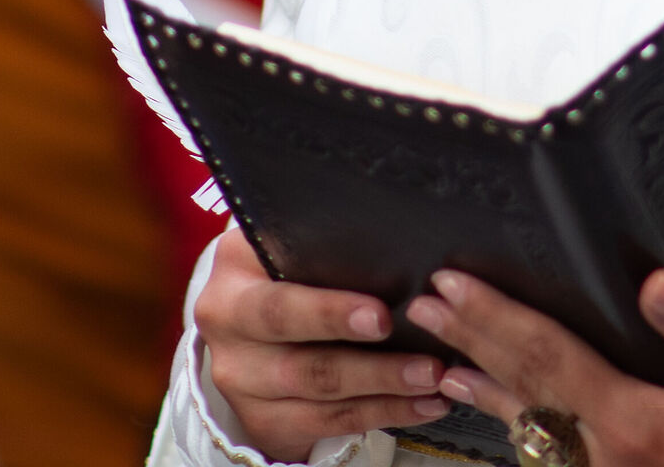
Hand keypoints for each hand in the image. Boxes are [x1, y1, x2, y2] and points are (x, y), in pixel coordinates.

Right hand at [196, 226, 450, 459]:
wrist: (246, 312)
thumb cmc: (283, 262)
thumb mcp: (285, 243)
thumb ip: (324, 243)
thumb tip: (399, 239)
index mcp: (232, 286)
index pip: (280, 306)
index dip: (330, 314)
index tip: (382, 316)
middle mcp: (230, 342)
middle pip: (304, 365)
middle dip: (372, 367)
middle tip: (427, 364)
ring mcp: (244, 388)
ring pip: (322, 400)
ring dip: (386, 393)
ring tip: (433, 381)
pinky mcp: (265, 421)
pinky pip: (330, 424)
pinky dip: (382, 413)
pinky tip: (421, 403)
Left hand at [408, 267, 663, 466]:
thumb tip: (652, 285)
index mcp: (635, 422)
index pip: (546, 357)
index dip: (495, 317)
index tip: (453, 284)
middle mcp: (607, 459)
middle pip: (524, 391)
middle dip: (472, 343)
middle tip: (426, 307)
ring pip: (530, 433)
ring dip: (486, 394)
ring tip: (445, 366)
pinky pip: (553, 457)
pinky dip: (522, 431)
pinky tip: (509, 421)